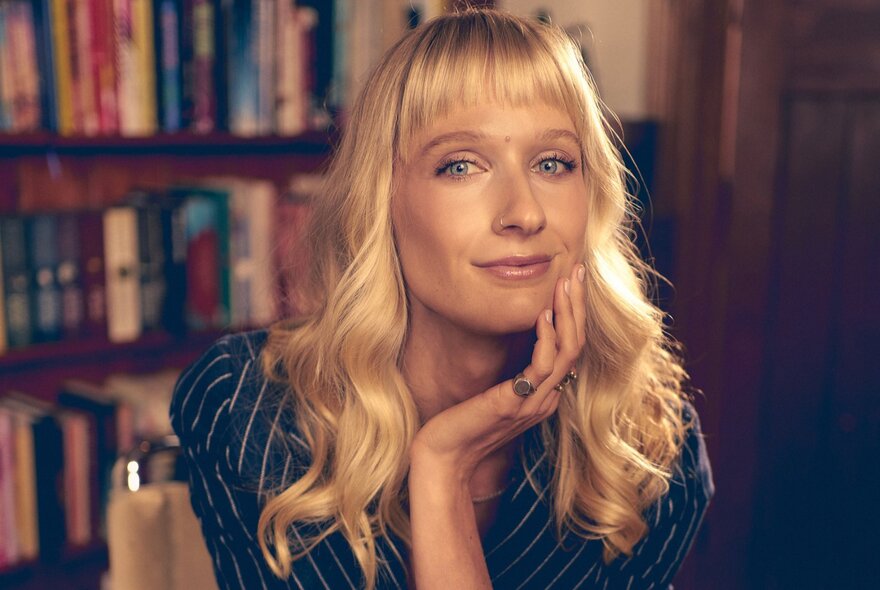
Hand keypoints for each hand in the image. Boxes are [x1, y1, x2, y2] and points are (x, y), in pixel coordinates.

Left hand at [410, 262, 586, 479]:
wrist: (443, 458)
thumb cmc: (460, 424)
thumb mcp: (492, 392)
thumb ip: (511, 373)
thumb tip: (518, 342)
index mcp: (543, 396)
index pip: (570, 349)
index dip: (574, 315)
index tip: (569, 282)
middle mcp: (545, 399)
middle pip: (576, 347)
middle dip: (578, 306)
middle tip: (576, 273)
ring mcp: (534, 403)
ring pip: (567, 353)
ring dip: (569, 314)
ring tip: (564, 284)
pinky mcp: (515, 403)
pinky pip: (542, 367)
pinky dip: (546, 338)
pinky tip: (542, 315)